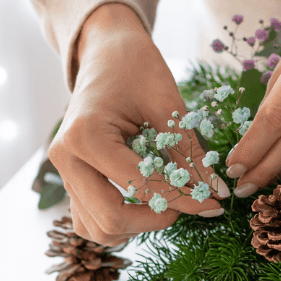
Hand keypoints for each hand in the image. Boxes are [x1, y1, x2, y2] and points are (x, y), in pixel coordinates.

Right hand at [49, 3, 226, 244]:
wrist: (105, 52)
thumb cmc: (135, 68)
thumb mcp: (167, 105)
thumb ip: (188, 153)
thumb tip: (217, 193)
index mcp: (86, 135)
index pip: (140, 185)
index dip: (183, 199)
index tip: (214, 204)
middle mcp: (66, 159)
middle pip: (110, 217)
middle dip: (156, 218)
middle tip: (190, 204)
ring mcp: (63, 172)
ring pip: (97, 228)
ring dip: (136, 226)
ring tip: (168, 203)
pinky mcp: (70, 179)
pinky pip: (89, 219)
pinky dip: (120, 222)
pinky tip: (147, 204)